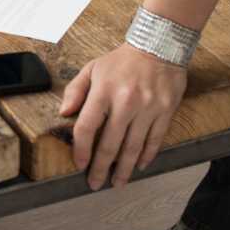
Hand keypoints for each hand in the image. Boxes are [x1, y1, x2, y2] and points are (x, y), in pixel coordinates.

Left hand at [62, 44, 187, 189]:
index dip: (81, 149)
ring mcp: (148, 108)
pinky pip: (155, 140)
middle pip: (110, 143)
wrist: (158, 46)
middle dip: (101, 167)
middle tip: (96, 183)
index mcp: (103, 91)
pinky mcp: (166, 111)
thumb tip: (63, 113)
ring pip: (134, 147)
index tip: (79, 164)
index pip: (87, 127)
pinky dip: (147, 156)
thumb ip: (75, 90)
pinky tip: (140, 166)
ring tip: (117, 182)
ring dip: (124, 168)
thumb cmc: (121, 61)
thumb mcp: (92, 68)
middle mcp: (125, 102)